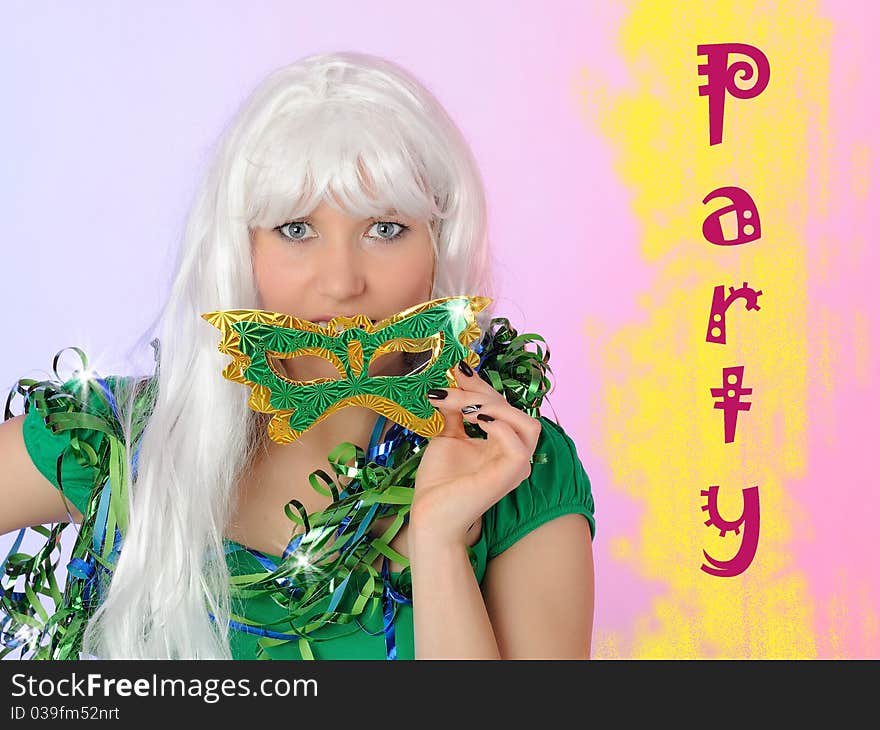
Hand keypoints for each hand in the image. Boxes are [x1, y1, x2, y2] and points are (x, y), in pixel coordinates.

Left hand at [410, 360, 541, 545]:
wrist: (429, 514)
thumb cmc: (439, 483)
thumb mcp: (448, 438)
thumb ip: (456, 413)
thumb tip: (455, 381)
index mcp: (503, 445)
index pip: (504, 407)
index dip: (483, 386)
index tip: (459, 370)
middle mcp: (516, 454)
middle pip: (514, 410)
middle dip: (481, 393)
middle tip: (449, 387)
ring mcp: (516, 467)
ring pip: (526, 423)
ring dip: (495, 407)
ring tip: (464, 406)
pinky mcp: (511, 476)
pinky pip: (520, 445)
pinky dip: (500, 426)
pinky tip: (473, 421)